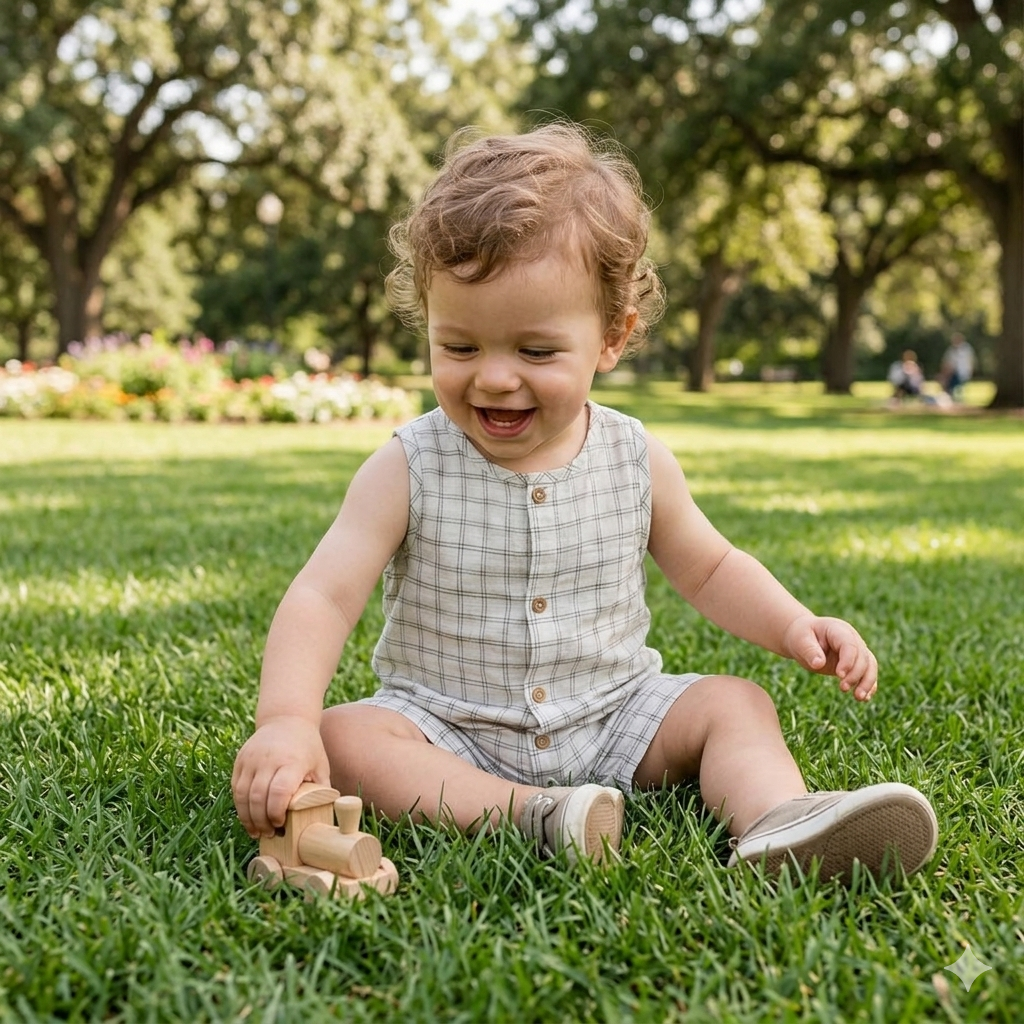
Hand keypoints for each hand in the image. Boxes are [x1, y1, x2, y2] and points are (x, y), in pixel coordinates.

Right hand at [231, 716, 331, 837]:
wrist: (286, 719)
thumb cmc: (308, 746)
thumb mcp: (320, 765)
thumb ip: (322, 790)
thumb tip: (326, 817)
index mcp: (291, 761)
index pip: (279, 791)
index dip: (277, 812)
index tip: (281, 825)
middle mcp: (269, 759)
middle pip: (258, 796)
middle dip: (261, 821)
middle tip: (268, 835)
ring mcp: (252, 758)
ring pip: (242, 794)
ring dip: (247, 817)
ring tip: (256, 831)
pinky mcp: (240, 760)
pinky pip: (236, 787)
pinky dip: (240, 806)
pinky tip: (248, 818)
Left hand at [782, 615, 877, 701]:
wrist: (803, 638)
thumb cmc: (801, 637)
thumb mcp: (800, 641)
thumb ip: (809, 651)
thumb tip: (818, 664)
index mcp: (838, 630)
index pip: (849, 645)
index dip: (848, 660)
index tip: (839, 675)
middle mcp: (852, 639)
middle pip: (862, 657)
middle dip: (856, 674)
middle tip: (843, 689)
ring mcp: (856, 651)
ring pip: (870, 665)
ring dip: (867, 682)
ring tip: (859, 698)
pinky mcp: (855, 663)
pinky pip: (868, 673)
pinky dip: (868, 685)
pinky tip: (864, 698)